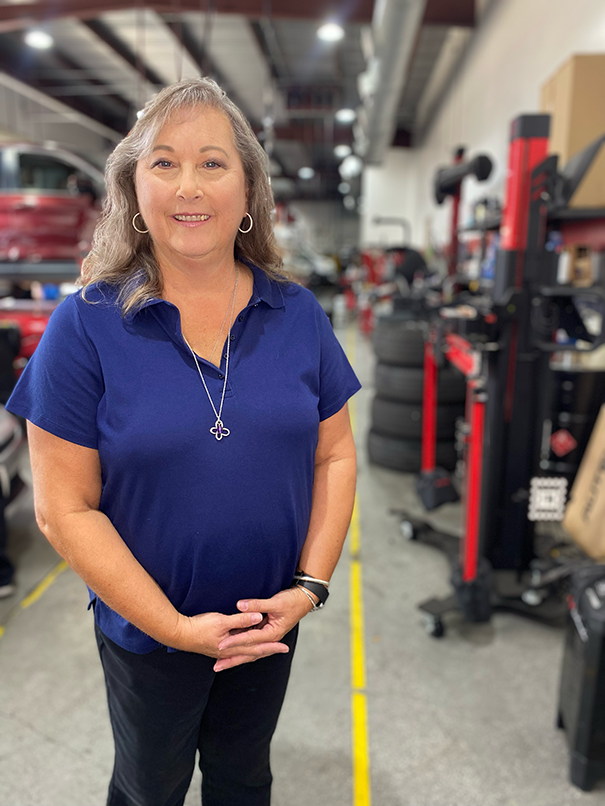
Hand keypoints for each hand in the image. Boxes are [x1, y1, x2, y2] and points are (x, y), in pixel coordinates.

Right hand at [172, 611, 289, 667]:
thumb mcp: (221, 620)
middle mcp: (229, 652)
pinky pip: (236, 652)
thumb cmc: (199, 627)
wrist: (179, 633)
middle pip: (253, 653)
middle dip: (268, 650)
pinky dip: (245, 651)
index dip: (271, 646)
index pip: (257, 647)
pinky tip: (244, 650)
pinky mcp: (216, 648)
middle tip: (283, 649)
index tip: (285, 646)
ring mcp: (222, 652)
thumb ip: (241, 619)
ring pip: (245, 653)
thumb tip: (258, 617)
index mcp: (233, 646)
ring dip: (257, 652)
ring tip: (267, 650)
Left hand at [213, 587, 314, 671]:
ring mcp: (268, 636)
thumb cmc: (292, 601)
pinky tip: (231, 648)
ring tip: (220, 662)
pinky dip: (241, 646)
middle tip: (217, 666)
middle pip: (248, 652)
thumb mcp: (275, 602)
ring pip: (249, 649)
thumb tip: (240, 605)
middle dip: (232, 659)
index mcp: (272, 634)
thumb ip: (257, 605)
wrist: (304, 599)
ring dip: (235, 655)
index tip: (221, 645)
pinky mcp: (266, 631)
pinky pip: (251, 641)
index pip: (249, 639)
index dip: (234, 642)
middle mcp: (269, 638)